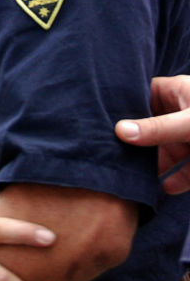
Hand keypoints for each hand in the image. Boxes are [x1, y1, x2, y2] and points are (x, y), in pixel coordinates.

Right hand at [116, 74, 189, 192]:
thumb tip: (120, 132)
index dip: (120, 106)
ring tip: (134, 179)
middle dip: (135, 143)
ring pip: (166, 150)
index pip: (140, 94)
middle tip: (112, 157)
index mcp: (177, 91)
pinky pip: (186, 169)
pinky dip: (176, 180)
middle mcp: (182, 112)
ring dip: (154, 165)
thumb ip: (158, 129)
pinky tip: (165, 189)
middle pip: (150, 126)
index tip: (99, 123)